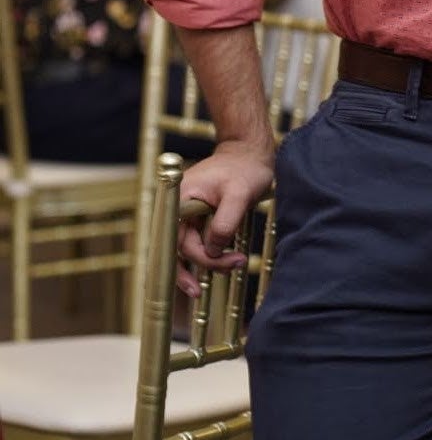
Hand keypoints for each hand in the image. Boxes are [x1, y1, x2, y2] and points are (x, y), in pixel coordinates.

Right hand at [176, 140, 275, 296]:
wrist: (248, 152)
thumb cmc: (245, 168)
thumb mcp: (240, 194)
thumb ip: (225, 223)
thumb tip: (213, 251)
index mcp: (179, 199)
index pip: (175, 241)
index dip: (182, 267)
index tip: (195, 288)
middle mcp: (176, 207)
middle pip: (180, 249)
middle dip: (206, 264)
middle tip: (234, 266)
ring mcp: (185, 213)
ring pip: (188, 249)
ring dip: (209, 262)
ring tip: (234, 264)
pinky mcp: (196, 218)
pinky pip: (196, 242)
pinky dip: (209, 254)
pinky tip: (224, 263)